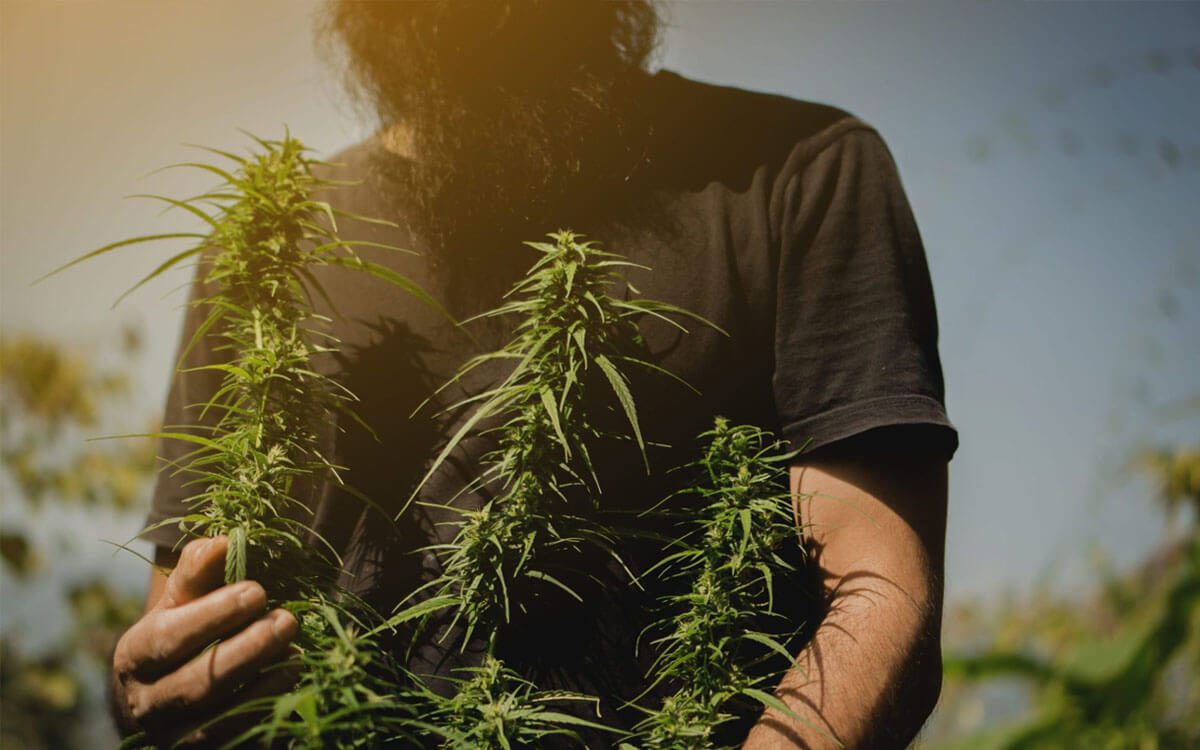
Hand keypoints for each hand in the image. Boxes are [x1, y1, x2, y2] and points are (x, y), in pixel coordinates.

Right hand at [111, 536, 298, 746]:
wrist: (169, 697)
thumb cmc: (182, 633)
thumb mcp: (181, 601)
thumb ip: (199, 571)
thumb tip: (224, 541)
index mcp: (135, 655)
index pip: (169, 638)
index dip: (214, 614)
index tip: (258, 591)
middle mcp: (147, 703)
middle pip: (196, 683)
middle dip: (246, 651)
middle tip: (287, 620)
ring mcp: (173, 736)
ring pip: (218, 718)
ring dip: (263, 684)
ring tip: (297, 653)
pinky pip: (237, 739)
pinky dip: (266, 712)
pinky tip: (292, 684)